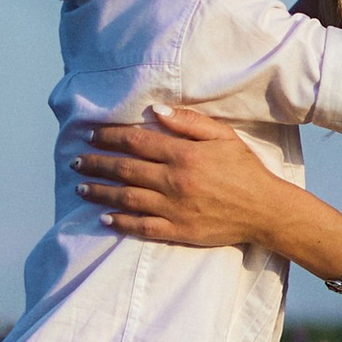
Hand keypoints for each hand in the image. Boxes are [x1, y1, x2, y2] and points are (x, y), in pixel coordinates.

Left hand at [75, 106, 298, 251]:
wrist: (265, 209)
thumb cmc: (245, 169)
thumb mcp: (223, 136)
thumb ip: (188, 122)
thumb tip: (155, 110)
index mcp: (184, 154)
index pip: (137, 141)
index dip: (110, 137)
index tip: (92, 135)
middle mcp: (174, 180)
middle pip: (125, 169)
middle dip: (97, 164)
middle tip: (76, 162)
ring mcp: (174, 208)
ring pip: (127, 198)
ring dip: (100, 192)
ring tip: (81, 188)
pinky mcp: (177, 231)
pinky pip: (141, 227)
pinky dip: (120, 223)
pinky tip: (104, 218)